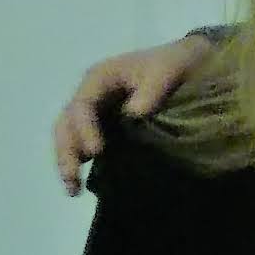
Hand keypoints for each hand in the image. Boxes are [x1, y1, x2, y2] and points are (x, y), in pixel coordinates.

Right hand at [53, 35, 213, 192]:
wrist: (188, 63)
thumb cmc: (174, 64)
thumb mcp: (168, 69)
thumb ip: (152, 89)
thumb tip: (134, 113)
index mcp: (100, 78)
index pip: (82, 106)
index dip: (85, 129)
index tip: (97, 152)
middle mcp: (92, 95)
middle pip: (67, 124)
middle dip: (66, 152)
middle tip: (73, 180)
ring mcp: (97, 112)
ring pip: (71, 137)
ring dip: (70, 161)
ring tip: (74, 191)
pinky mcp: (107, 126)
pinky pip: (87, 143)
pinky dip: (83, 162)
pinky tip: (86, 184)